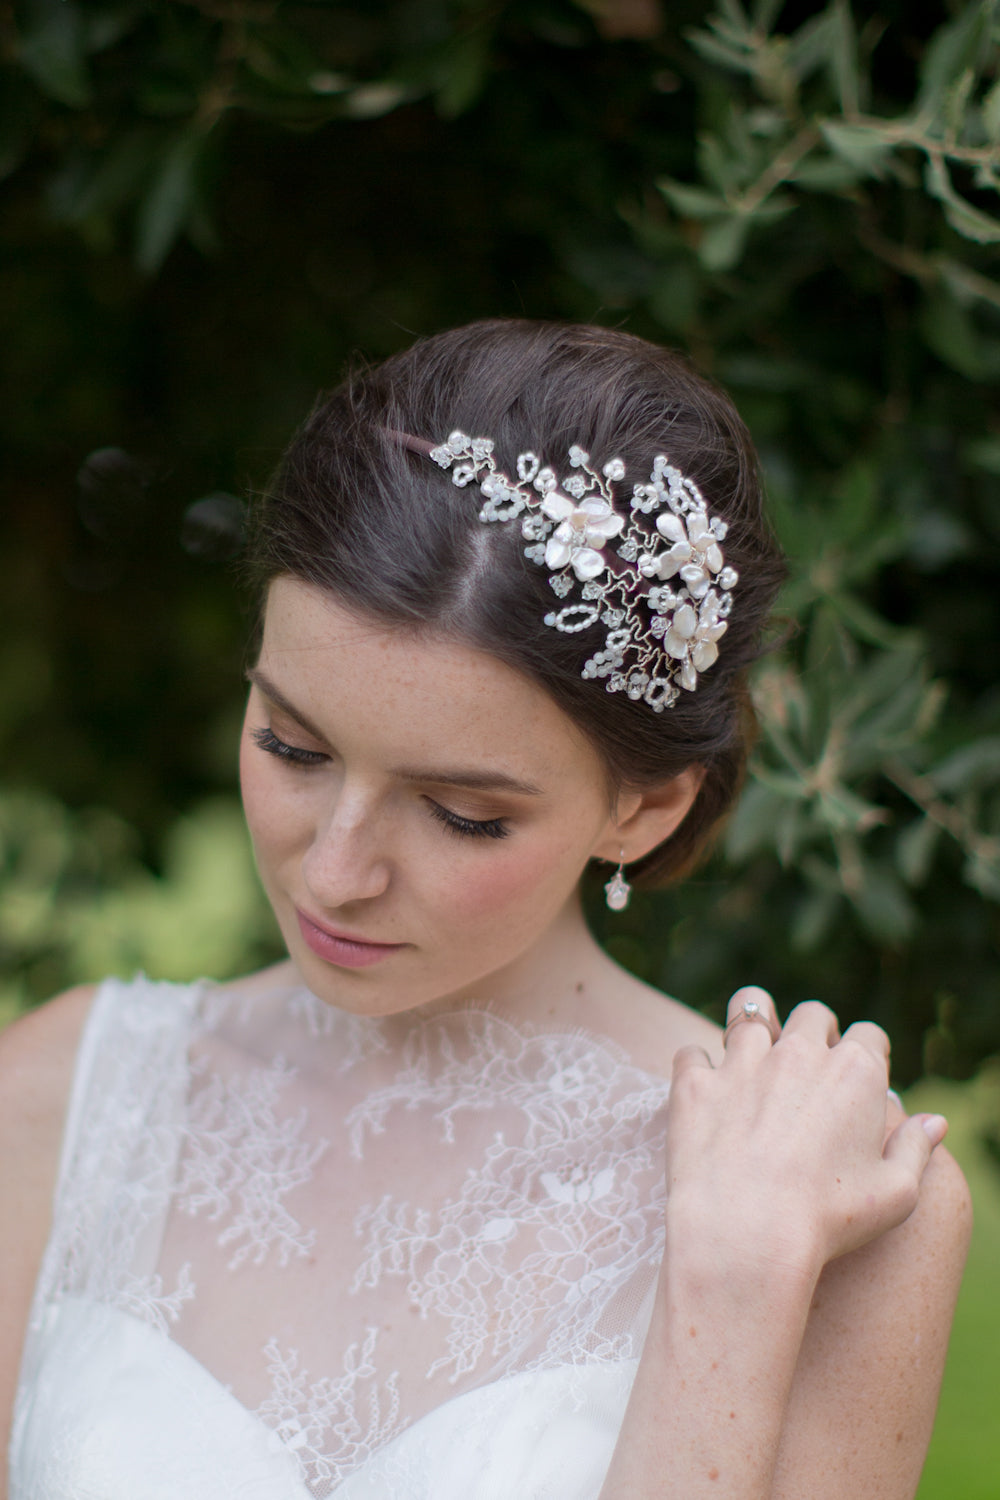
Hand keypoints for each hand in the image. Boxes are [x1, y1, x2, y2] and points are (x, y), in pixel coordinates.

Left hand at [664, 987, 946, 1278]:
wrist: (747, 1233)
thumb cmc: (829, 1220)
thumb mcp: (895, 1195)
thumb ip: (916, 1149)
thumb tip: (934, 1122)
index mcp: (854, 1073)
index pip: (868, 1035)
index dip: (866, 1052)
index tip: (858, 1073)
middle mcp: (799, 1053)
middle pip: (813, 1015)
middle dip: (814, 1032)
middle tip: (807, 1063)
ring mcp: (743, 1062)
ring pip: (749, 1008)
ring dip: (754, 1022)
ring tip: (752, 1045)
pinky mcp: (695, 1082)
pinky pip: (692, 1053)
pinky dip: (697, 1068)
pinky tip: (702, 1090)